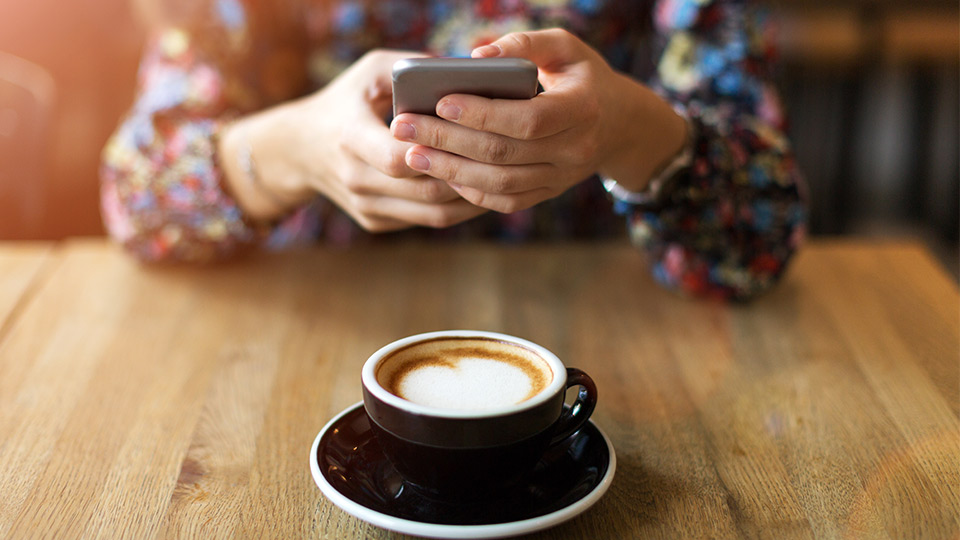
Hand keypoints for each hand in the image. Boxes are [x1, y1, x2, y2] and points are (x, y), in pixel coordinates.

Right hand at [224, 50, 487, 230]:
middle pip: (425, 189)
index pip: (400, 157)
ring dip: (472, 199)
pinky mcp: (375, 222)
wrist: (301, 148)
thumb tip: (467, 72)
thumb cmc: (346, 100)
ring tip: (504, 178)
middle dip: (468, 176)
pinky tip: (482, 189)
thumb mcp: (370, 71)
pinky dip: (457, 208)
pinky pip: (425, 220)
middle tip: (507, 162)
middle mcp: (354, 179)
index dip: (440, 151)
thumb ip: (414, 67)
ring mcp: (365, 206)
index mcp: (349, 138)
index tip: (476, 136)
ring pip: (432, 213)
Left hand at [389, 29, 686, 213]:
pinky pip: (503, 200)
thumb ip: (524, 44)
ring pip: (499, 183)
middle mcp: (574, 151)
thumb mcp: (563, 47)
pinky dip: (468, 190)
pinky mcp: (546, 194)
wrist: (616, 123)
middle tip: (403, 127)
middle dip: (448, 141)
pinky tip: (438, 173)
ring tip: (410, 154)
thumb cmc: (581, 75)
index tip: (440, 102)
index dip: (482, 113)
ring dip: (450, 171)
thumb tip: (478, 57)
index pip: (527, 119)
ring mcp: (561, 179)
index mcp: (582, 110)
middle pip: (503, 153)